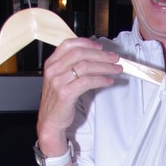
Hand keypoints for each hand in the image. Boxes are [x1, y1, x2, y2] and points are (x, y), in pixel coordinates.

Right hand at [37, 37, 122, 151]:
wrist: (50, 121)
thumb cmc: (58, 101)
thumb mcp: (60, 79)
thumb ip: (71, 67)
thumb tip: (94, 57)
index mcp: (51, 64)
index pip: (69, 45)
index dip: (86, 43)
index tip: (100, 47)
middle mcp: (53, 70)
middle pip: (80, 54)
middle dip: (101, 55)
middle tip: (114, 58)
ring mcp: (58, 81)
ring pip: (86, 67)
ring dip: (105, 67)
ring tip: (116, 69)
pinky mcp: (66, 93)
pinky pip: (87, 81)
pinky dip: (101, 80)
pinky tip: (108, 81)